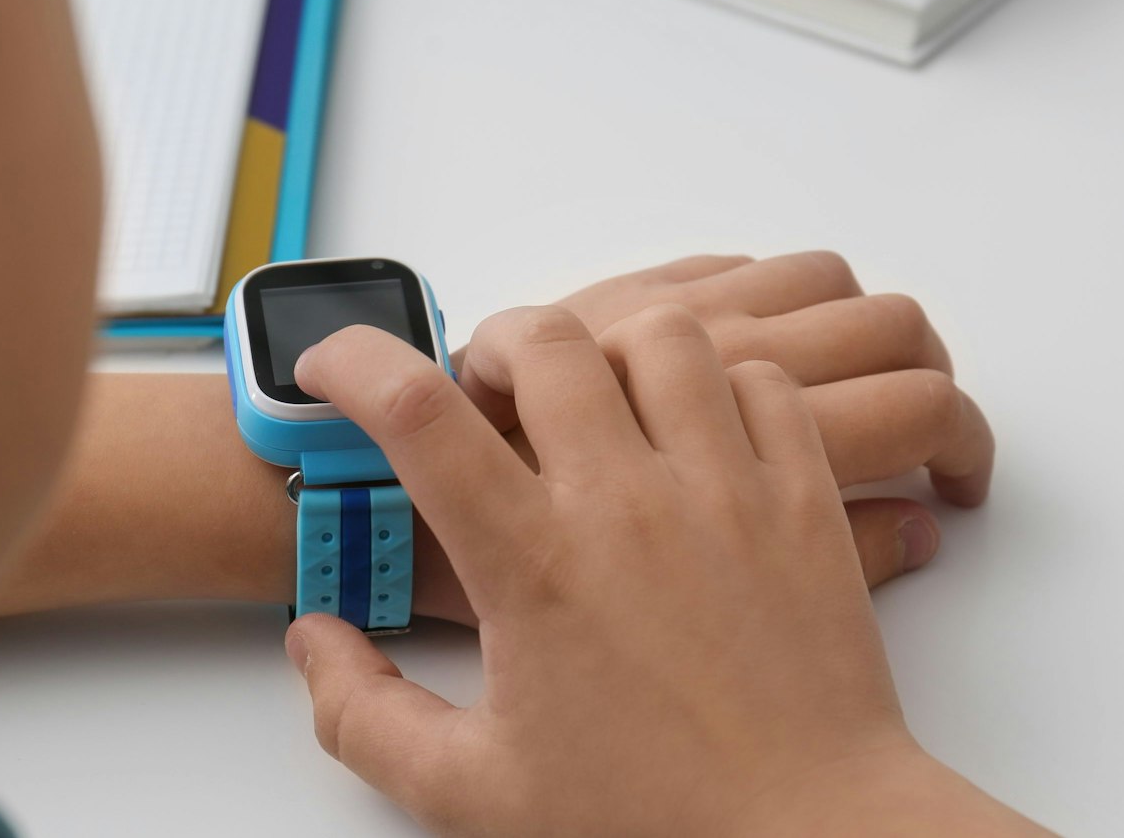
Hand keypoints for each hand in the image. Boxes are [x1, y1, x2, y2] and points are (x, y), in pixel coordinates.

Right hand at [286, 308, 1042, 836]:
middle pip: (546, 339)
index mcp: (534, 565)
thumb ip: (365, 714)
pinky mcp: (806, 500)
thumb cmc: (651, 821)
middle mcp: (629, 504)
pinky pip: (767, 383)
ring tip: (600, 401)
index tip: (330, 368)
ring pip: (666, 335)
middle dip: (496, 343)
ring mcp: (728, 490)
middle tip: (489, 394)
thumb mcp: (471, 792)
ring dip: (613, 349)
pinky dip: (723, 384)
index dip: (352, 363)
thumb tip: (318, 635)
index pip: (418, 413)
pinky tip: (698, 435)